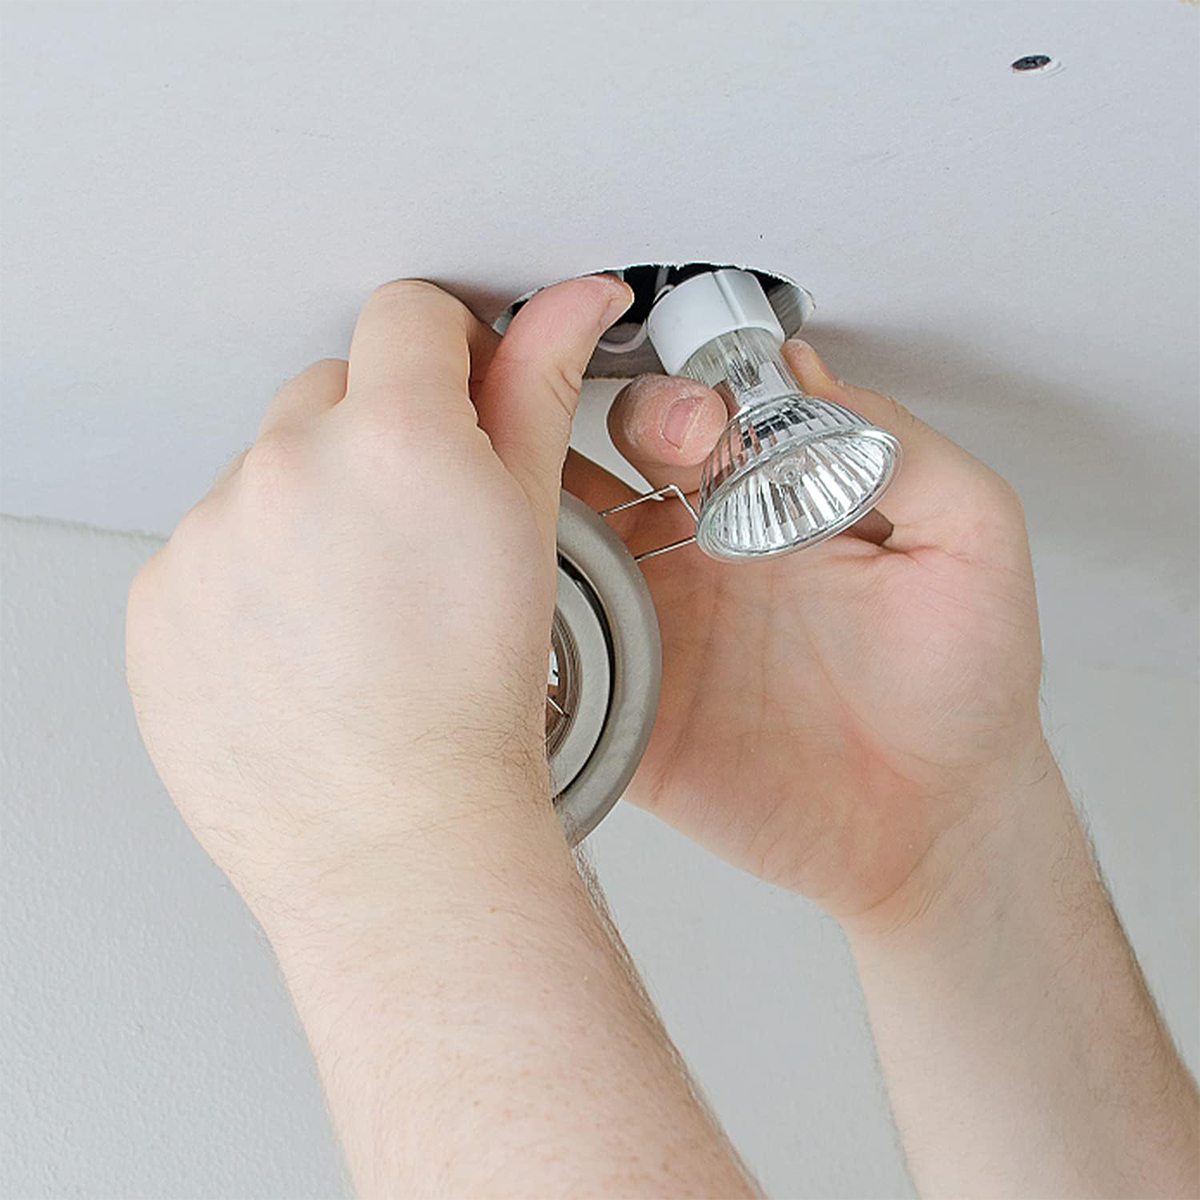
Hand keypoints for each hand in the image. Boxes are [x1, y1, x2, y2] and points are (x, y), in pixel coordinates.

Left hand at [126, 275, 632, 921]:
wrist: (398, 836)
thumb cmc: (474, 705)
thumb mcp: (527, 528)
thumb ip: (537, 393)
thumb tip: (569, 305)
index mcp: (392, 438)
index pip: (407, 315)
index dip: (444, 349)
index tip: (453, 394)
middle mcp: (286, 471)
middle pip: (329, 393)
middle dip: (374, 437)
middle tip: (414, 534)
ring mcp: (208, 538)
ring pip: (265, 476)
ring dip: (308, 510)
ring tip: (357, 606)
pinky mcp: (159, 601)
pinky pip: (206, 551)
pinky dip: (249, 576)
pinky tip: (302, 640)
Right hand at [566, 338, 1045, 922]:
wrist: (935, 821)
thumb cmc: (962, 681)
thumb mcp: (971, 536)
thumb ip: (897, 447)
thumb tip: (807, 376)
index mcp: (763, 501)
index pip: (690, 414)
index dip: (682, 397)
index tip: (705, 419)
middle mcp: (695, 553)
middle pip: (598, 462)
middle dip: (595, 442)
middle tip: (648, 467)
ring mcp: (653, 630)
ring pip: (554, 549)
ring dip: (529, 522)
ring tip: (531, 520)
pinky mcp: (630, 710)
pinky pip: (553, 662)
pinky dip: (518, 635)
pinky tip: (518, 617)